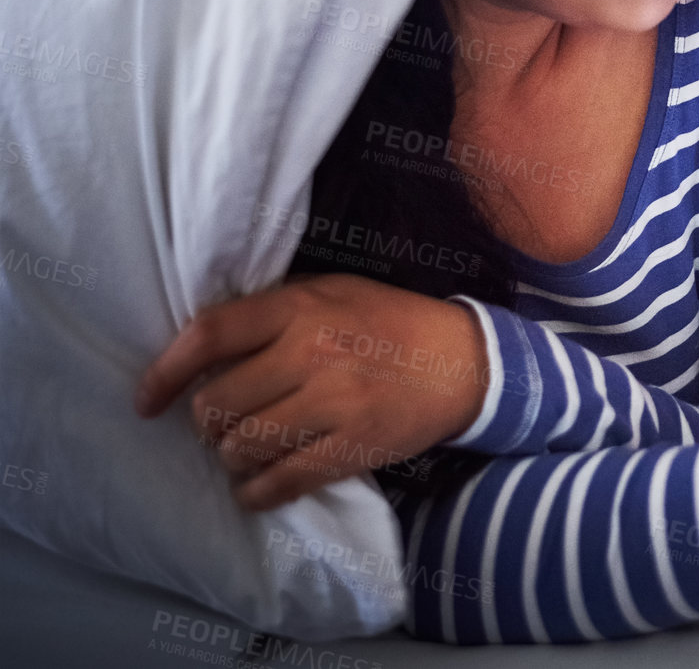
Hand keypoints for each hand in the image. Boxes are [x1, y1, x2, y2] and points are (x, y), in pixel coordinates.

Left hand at [135, 273, 488, 510]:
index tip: (146, 401)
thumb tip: (205, 349)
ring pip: (244, 446)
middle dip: (207, 426)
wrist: (467, 361)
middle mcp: (312, 352)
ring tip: (244, 454)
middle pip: (218, 404)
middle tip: (219, 428)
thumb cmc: (392, 322)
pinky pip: (282, 480)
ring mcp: (334, 402)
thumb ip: (274, 310)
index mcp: (302, 307)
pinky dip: (257, 493)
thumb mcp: (333, 291)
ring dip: (232, 459)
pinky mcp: (354, 445)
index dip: (165, 373)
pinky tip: (256, 490)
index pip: (209, 336)